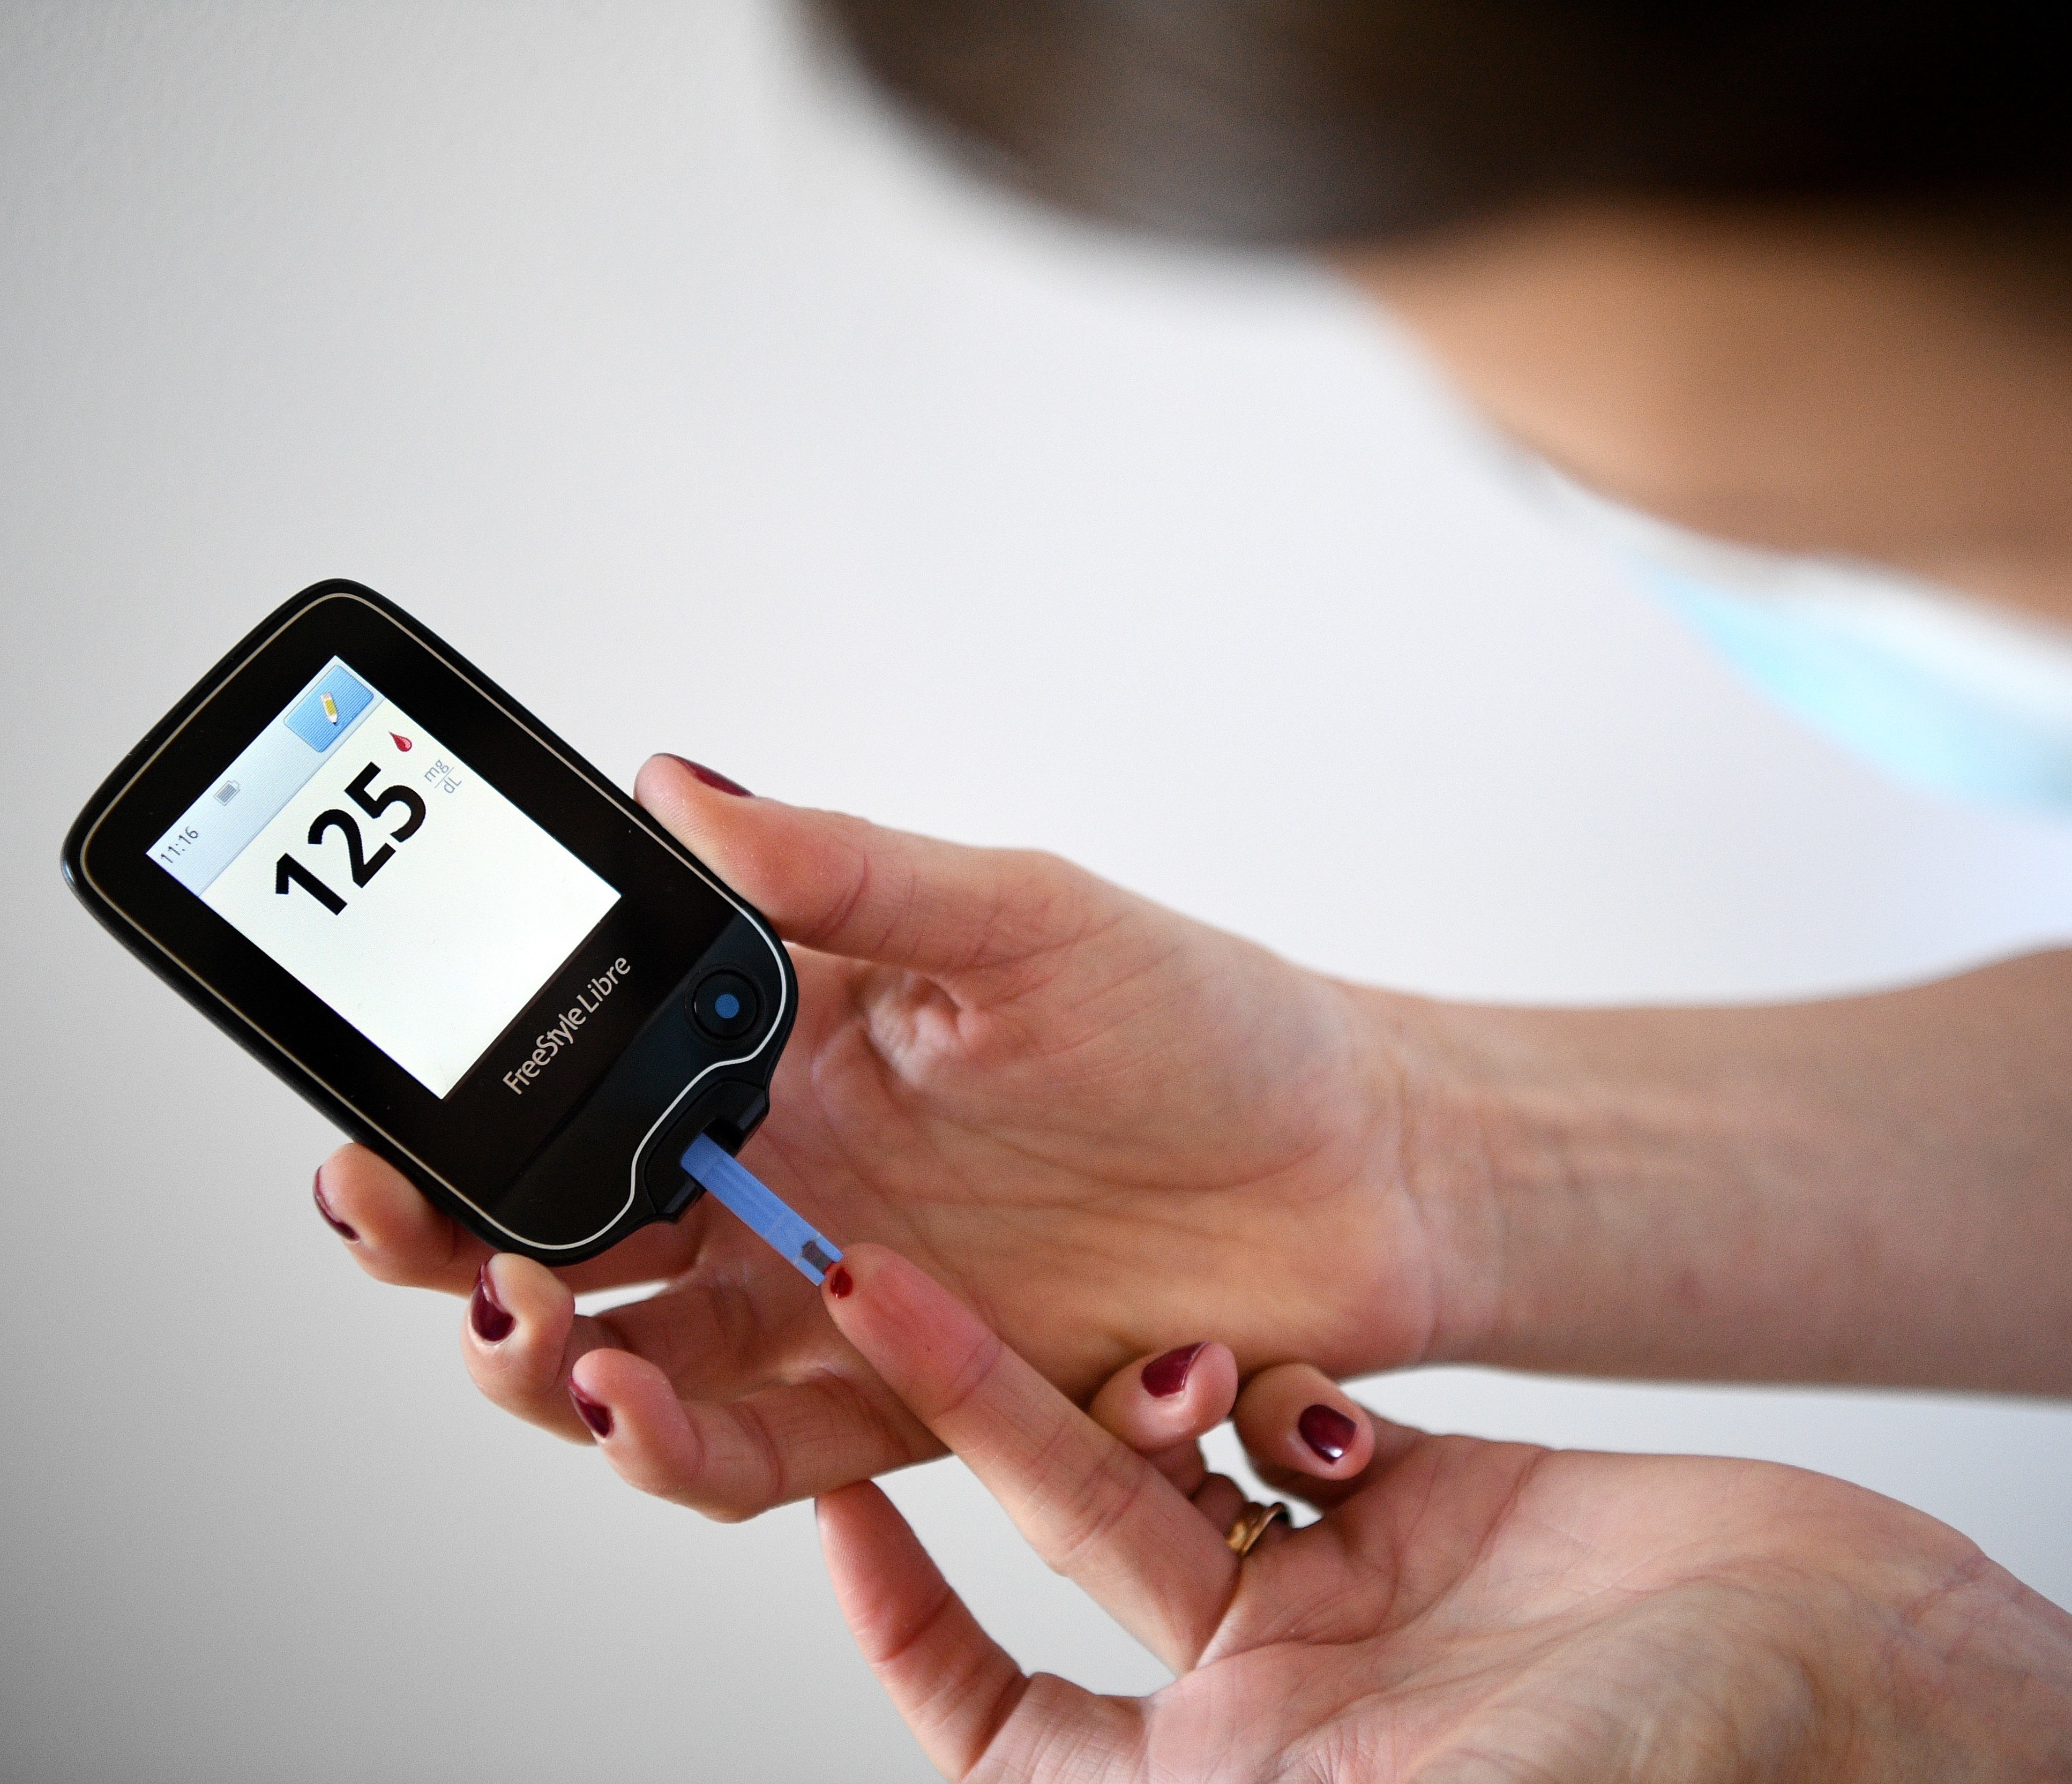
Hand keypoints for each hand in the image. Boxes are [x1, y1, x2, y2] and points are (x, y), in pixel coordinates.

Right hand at [315, 755, 1451, 1515]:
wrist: (1355, 1168)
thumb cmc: (1208, 1022)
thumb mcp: (1028, 918)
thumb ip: (849, 875)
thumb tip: (677, 784)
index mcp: (788, 1041)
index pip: (582, 1075)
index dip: (471, 1103)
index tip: (389, 1113)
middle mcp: (789, 1175)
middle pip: (571, 1234)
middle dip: (463, 1247)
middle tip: (417, 1234)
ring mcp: (838, 1297)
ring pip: (635, 1361)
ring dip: (556, 1367)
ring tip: (539, 1337)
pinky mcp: (908, 1402)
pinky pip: (757, 1449)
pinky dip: (685, 1449)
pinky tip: (652, 1415)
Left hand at [810, 1245, 2071, 1783]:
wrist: (1868, 1688)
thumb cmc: (1672, 1776)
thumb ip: (1273, 1782)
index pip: (1002, 1726)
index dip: (905, 1635)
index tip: (839, 1515)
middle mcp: (1277, 1696)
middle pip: (1078, 1542)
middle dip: (988, 1423)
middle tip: (888, 1296)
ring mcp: (1356, 1591)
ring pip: (1183, 1459)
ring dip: (1133, 1382)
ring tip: (1099, 1309)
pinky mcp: (1437, 1502)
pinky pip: (1309, 1415)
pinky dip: (1288, 1379)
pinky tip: (1301, 1374)